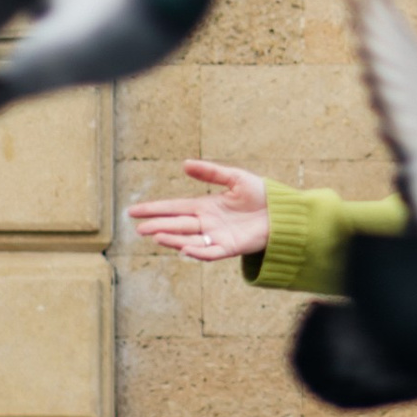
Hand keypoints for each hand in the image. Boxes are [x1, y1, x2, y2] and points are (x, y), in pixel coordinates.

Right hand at [126, 162, 269, 265]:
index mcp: (205, 206)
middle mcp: (207, 223)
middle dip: (158, 226)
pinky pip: (209, 252)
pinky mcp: (230, 248)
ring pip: (188, 239)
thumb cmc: (261, 195)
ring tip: (156, 235)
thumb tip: (185, 164)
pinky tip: (184, 248)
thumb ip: (211, 172)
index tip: (134, 211)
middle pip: (177, 224)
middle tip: (139, 228)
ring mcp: (216, 236)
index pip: (174, 208)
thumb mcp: (235, 178)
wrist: (283, 212)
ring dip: (172, 238)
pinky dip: (197, 251)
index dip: (154, 209)